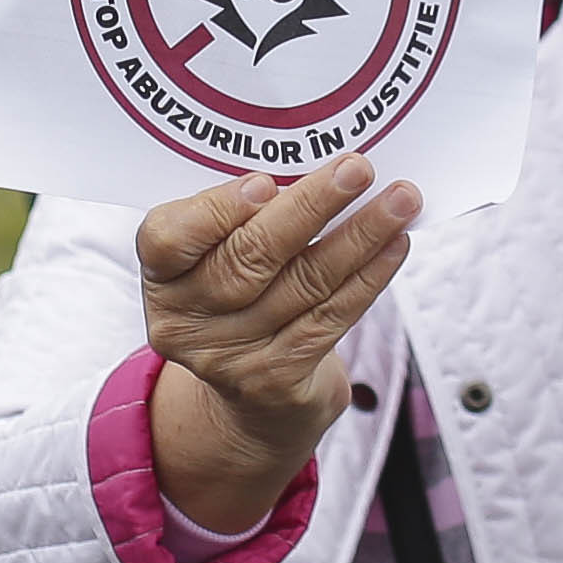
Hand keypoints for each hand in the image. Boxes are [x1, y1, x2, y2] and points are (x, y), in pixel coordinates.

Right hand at [136, 158, 421, 540]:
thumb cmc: (239, 292)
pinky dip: (369, 277)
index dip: (216, 211)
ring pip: (303, 284)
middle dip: (310, 208)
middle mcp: (184, 321)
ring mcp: (228, 358)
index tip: (264, 181)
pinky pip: (331, 318)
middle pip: (249, 258)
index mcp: (161, 275)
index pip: (168, 240)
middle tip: (357, 169)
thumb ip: (242, 216)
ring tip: (400, 200)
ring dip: (359, 236)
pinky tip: (395, 244)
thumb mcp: (217, 255)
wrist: (251, 396)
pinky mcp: (276, 381)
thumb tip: (316, 166)